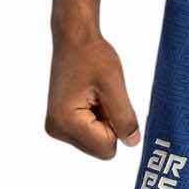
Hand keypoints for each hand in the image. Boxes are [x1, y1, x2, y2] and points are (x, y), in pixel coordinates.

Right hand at [45, 35, 140, 158]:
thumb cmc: (92, 55)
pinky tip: (90, 98)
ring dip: (104, 121)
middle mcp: (56, 129)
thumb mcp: (114, 86)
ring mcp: (57, 128)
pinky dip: (97, 119)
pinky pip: (90, 134)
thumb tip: (132, 143)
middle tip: (101, 97)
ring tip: (95, 95)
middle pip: (101, 149)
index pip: (106, 149)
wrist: (74, 39)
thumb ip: (124, 118)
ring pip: (97, 143)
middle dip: (109, 125)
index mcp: (65, 122)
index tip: (106, 100)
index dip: (117, 127)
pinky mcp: (61, 123)